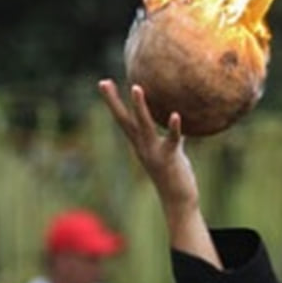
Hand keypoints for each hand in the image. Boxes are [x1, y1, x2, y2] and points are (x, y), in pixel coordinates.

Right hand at [97, 79, 200, 213]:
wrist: (178, 200)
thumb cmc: (175, 174)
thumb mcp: (171, 150)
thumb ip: (171, 135)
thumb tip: (178, 116)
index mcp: (140, 143)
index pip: (123, 118)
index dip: (113, 101)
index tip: (104, 82)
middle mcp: (141, 146)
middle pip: (124, 120)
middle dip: (113, 101)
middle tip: (103, 82)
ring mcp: (153, 151)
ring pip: (143, 125)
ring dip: (139, 107)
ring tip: (136, 88)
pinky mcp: (168, 158)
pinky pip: (171, 140)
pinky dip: (172, 128)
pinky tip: (175, 115)